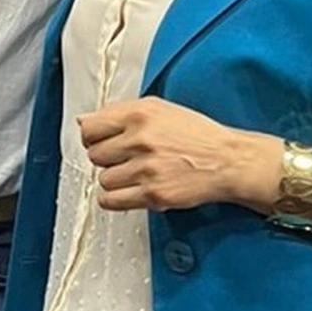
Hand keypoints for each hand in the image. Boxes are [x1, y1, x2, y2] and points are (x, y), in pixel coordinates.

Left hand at [79, 97, 274, 212]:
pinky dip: (115, 199)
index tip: (100, 141)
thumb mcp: (159, 109)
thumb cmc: (197, 135)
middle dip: (107, 158)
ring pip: (103, 179)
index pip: (90, 128)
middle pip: (94, 155)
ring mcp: (146, 168)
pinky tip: (128, 191)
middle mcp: (141, 139)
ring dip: (115, 179)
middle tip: (125, 159)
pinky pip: (111, 201)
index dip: (93, 137)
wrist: (228, 161)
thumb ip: (119, 112)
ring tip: (135, 174)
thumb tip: (83, 121)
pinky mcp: (153, 194)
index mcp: (139, 114)